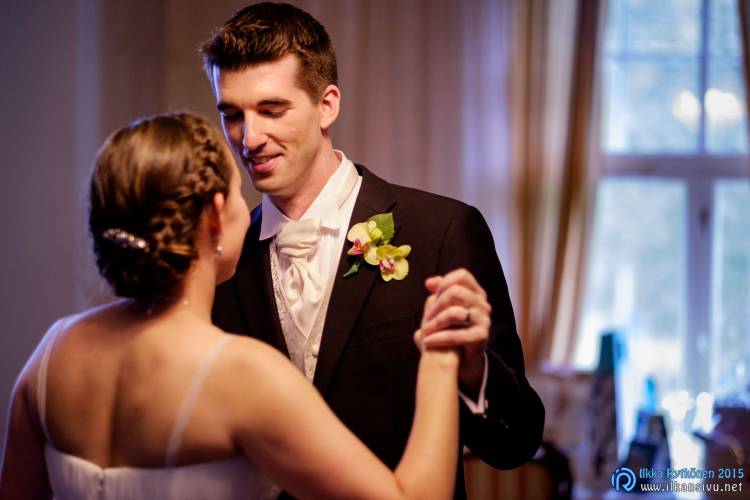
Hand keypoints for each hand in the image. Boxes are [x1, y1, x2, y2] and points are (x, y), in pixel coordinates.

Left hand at [419, 269, 490, 393]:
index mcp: (476, 293)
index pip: (462, 276)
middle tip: (427, 317)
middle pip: (455, 291)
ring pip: (454, 313)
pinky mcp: (481, 337)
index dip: (445, 282)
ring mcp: (484, 320)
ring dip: (436, 322)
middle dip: (437, 304)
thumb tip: (429, 282)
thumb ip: (439, 293)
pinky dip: (439, 338)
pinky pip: (456, 334)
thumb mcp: (444, 310)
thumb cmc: (452, 330)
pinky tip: (428, 342)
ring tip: (425, 330)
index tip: (433, 293)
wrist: (463, 359)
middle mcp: (482, 304)